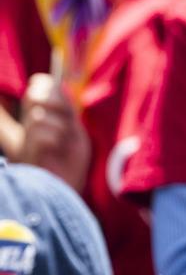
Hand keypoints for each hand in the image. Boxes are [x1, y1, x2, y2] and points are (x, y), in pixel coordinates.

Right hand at [18, 74, 89, 191]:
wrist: (67, 191)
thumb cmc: (71, 165)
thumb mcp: (74, 132)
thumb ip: (66, 110)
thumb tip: (58, 84)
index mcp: (39, 117)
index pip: (39, 85)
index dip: (48, 84)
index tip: (61, 95)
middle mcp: (28, 124)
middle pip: (37, 91)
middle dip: (56, 101)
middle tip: (66, 121)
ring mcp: (23, 137)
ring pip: (40, 114)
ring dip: (59, 128)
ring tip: (62, 144)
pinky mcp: (23, 150)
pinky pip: (40, 130)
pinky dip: (54, 140)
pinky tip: (55, 152)